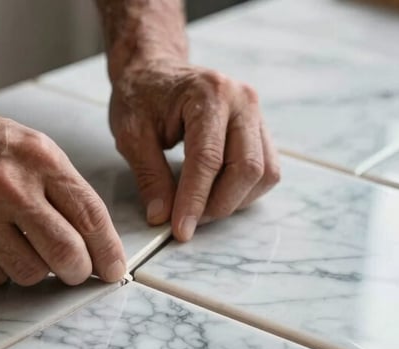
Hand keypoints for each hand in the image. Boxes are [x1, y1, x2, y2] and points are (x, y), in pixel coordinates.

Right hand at [0, 99, 126, 286]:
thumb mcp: (29, 145)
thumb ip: (62, 188)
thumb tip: (94, 240)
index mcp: (39, 158)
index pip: (90, 216)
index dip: (109, 251)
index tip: (114, 270)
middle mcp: (10, 186)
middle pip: (65, 254)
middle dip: (77, 271)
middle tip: (73, 271)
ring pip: (29, 273)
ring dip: (35, 270)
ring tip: (23, 247)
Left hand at [109, 58, 279, 241]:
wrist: (155, 68)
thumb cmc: (141, 96)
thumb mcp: (131, 134)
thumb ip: (149, 176)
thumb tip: (162, 217)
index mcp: (208, 94)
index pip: (208, 159)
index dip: (195, 200)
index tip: (181, 230)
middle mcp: (242, 100)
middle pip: (247, 168)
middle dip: (218, 205)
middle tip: (188, 222)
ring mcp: (256, 112)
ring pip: (264, 173)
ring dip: (234, 201)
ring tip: (199, 209)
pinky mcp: (260, 127)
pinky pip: (266, 169)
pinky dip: (244, 191)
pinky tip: (215, 195)